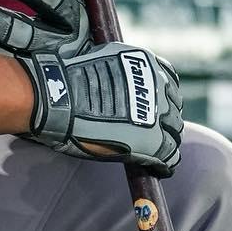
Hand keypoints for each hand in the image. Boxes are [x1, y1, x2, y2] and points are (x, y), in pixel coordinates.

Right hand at [18, 41, 183, 170]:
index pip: (167, 81)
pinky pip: (169, 155)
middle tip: (152, 129)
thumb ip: (119, 71)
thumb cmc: (66, 80)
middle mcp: (157, 86)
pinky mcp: (153, 141)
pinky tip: (161, 168)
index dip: (160, 96)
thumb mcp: (101, 62)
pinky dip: (165, 163)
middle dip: (164, 117)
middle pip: (173, 106)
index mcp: (146, 64)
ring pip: (175, 131)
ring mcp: (156, 114)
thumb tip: (114, 79)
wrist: (57, 100)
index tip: (151, 107)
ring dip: (167, 139)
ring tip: (158, 151)